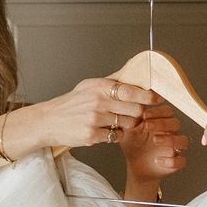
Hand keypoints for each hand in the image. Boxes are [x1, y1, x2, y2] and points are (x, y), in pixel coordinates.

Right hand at [40, 74, 156, 150]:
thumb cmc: (71, 103)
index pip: (132, 91)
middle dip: (137, 113)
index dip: (148, 96)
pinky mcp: (91, 135)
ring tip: (114, 121)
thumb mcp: (90, 86)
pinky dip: (115, 135)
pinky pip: (116, 137)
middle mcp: (98, 102)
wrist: (49, 120)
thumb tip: (134, 69)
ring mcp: (95, 119)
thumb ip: (113, 80)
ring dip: (126, 125)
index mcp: (99, 87)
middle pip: (135, 110)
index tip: (157, 98)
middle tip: (132, 113)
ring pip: (128, 124)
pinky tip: (105, 130)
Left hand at [119, 103, 187, 186]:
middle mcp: (171, 133)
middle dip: (162, 123)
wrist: (134, 165)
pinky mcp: (175, 163)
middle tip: (147, 126)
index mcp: (161, 122)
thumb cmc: (133, 144)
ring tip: (155, 140)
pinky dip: (172, 161)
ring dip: (171, 139)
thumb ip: (130, 118)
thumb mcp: (128, 130)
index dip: (158, 111)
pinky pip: (181, 162)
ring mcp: (174, 148)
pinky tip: (158, 160)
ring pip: (183, 141)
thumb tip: (130, 107)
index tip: (145, 115)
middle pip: (176, 123)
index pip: (168, 111)